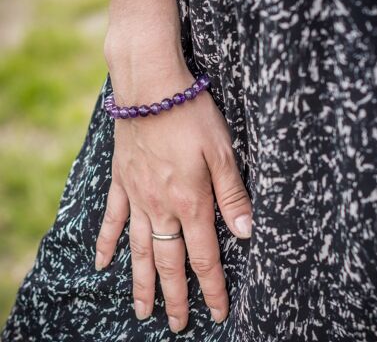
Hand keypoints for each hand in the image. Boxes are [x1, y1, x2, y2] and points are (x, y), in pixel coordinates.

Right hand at [96, 44, 251, 332]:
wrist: (151, 88)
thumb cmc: (190, 115)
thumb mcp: (222, 151)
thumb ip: (232, 194)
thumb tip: (246, 232)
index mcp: (191, 200)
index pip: (205, 256)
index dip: (212, 287)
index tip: (217, 312)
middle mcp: (161, 206)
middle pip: (169, 262)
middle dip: (176, 297)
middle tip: (178, 324)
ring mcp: (137, 196)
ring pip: (140, 250)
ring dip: (141, 283)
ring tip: (142, 312)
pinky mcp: (122, 181)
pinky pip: (112, 218)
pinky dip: (106, 243)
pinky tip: (101, 264)